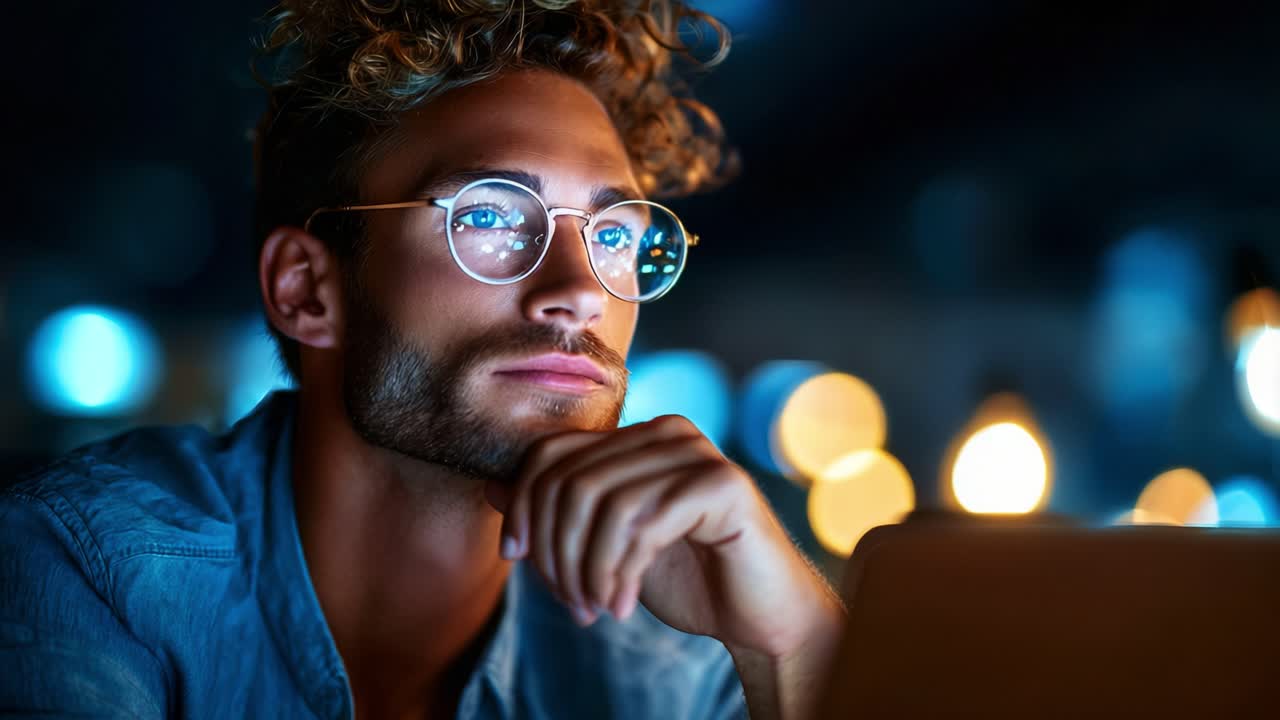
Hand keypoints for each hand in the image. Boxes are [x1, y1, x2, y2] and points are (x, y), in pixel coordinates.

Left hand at [484, 415, 844, 660]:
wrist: (757, 615)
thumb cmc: (685, 577)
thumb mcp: (605, 545)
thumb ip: (558, 512)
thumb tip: (490, 485)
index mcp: (637, 436)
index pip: (551, 452)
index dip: (522, 506)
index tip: (516, 559)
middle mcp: (668, 431)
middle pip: (570, 480)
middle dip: (555, 550)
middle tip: (569, 601)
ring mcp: (699, 453)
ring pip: (602, 503)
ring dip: (586, 569)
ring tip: (594, 608)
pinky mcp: (723, 485)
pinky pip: (644, 524)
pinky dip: (621, 572)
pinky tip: (622, 604)